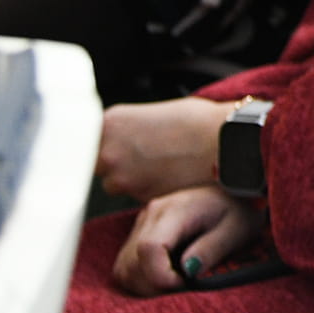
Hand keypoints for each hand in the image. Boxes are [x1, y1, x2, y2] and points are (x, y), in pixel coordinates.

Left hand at [97, 98, 236, 200]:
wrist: (228, 143)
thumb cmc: (201, 122)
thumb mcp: (157, 112)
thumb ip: (131, 128)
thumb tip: (125, 139)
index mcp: (110, 122)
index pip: (86, 139)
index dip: (103, 145)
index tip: (118, 147)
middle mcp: (108, 151)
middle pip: (98, 164)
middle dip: (118, 162)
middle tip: (147, 155)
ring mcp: (121, 178)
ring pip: (117, 184)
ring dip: (133, 179)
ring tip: (163, 166)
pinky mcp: (139, 199)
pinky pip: (137, 197)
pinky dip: (149, 191)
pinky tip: (171, 177)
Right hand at [111, 185, 263, 296]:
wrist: (234, 189)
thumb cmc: (239, 209)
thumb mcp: (237, 229)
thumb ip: (212, 249)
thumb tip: (187, 270)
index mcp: (175, 209)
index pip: (149, 248)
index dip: (161, 275)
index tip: (184, 282)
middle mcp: (152, 213)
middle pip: (132, 262)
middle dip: (154, 284)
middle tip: (183, 286)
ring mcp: (143, 221)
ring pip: (125, 267)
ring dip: (145, 284)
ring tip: (176, 282)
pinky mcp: (140, 231)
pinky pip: (127, 264)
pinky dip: (141, 278)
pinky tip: (166, 276)